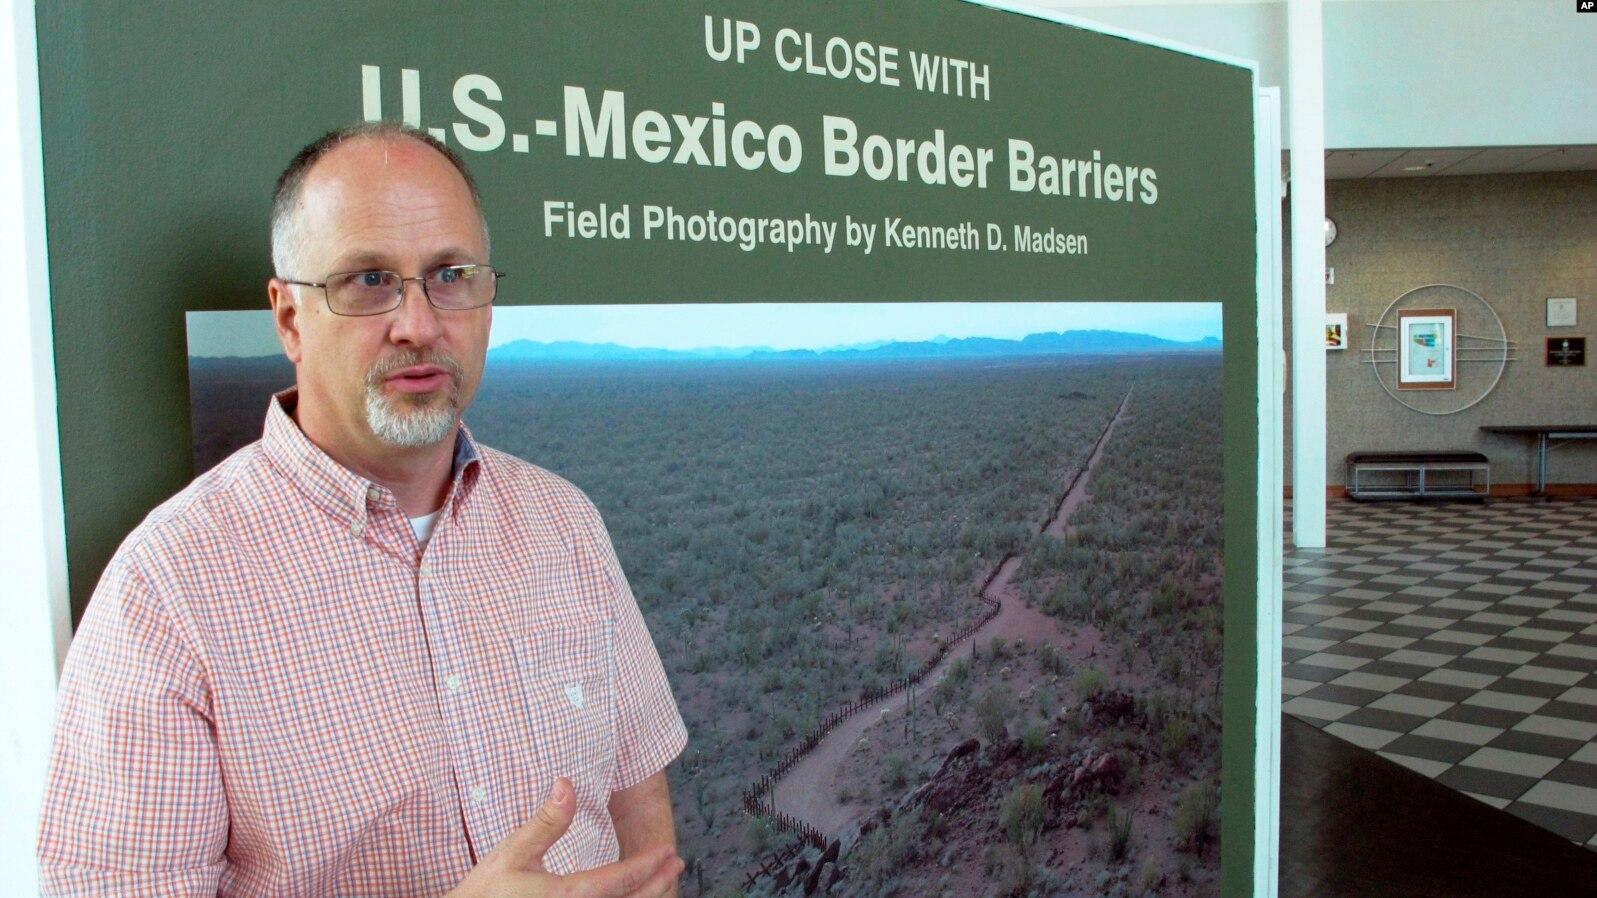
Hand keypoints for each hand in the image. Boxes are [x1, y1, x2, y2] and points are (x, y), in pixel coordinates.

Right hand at [447, 777, 682, 897]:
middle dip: (657, 884)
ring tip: (661, 884)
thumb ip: (546, 821)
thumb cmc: (485, 892)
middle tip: (675, 864)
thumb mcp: (513, 852)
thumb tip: (567, 783)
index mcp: (566, 897)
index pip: (620, 880)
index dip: (648, 865)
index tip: (668, 851)